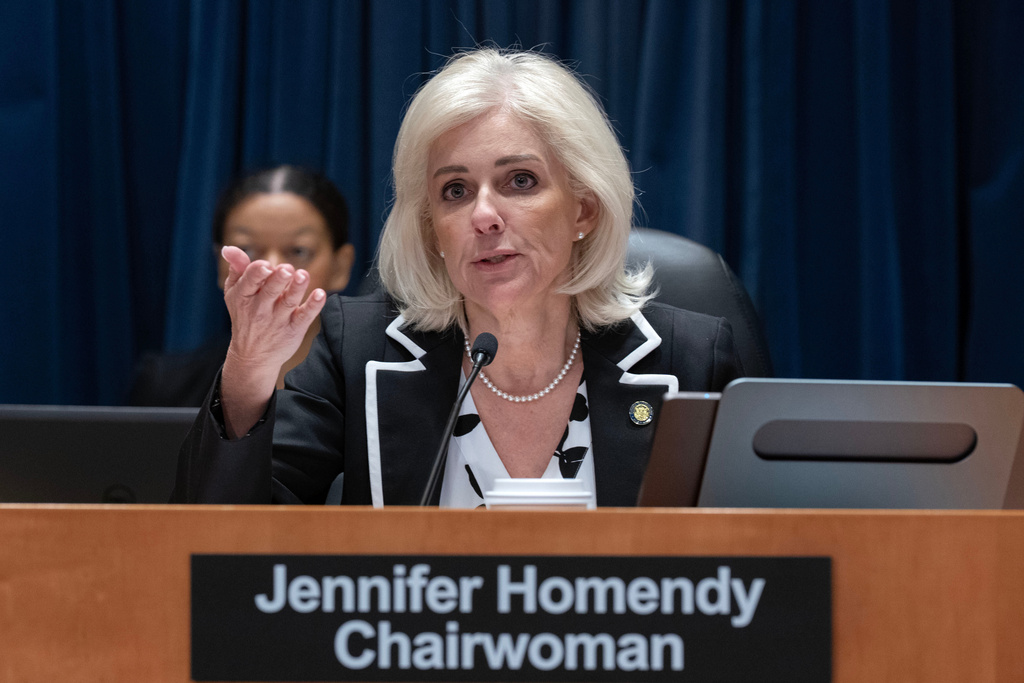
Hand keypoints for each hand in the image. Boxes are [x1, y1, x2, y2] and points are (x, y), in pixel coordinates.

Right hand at [219, 246, 326, 436]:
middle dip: (278, 279)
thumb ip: (237, 268)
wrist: (252, 356)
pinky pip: (305, 316)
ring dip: (297, 288)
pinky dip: (313, 306)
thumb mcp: (235, 293)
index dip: (257, 273)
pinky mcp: (294, 329)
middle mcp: (260, 309)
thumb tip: (228, 248)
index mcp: (243, 297)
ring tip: (303, 275)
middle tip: (286, 269)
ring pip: (288, 302)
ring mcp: (278, 320)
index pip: (249, 282)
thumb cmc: (244, 316)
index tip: (265, 265)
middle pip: (270, 291)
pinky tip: (321, 294)